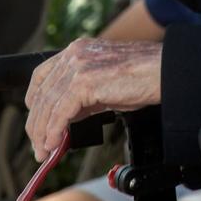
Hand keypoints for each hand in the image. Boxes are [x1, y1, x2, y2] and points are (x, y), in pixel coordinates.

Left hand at [24, 39, 161, 161]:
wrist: (165, 71)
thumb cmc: (145, 75)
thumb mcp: (106, 82)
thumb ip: (84, 95)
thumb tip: (68, 117)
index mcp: (78, 49)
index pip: (42, 76)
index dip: (36, 102)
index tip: (38, 123)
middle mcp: (74, 54)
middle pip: (41, 93)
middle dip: (37, 124)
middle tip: (40, 146)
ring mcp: (78, 66)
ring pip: (47, 104)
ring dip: (43, 133)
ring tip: (45, 151)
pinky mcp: (84, 82)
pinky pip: (60, 112)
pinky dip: (53, 131)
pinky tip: (55, 144)